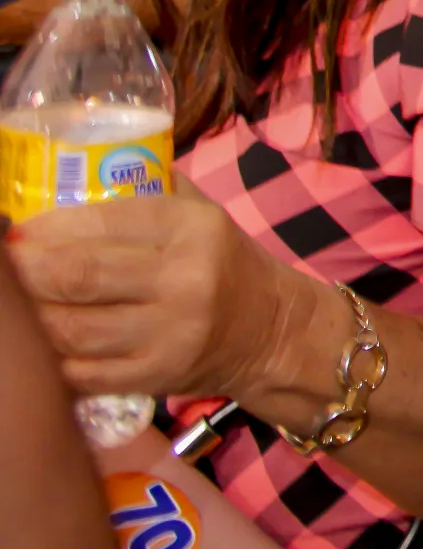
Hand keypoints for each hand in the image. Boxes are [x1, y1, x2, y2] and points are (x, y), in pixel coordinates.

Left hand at [10, 176, 293, 399]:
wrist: (271, 329)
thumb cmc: (221, 262)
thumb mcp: (201, 213)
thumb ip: (148, 189)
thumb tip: (71, 172)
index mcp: (193, 229)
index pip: (104, 220)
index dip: (47, 227)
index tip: (16, 230)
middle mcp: (184, 280)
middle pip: (78, 275)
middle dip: (26, 270)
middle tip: (6, 263)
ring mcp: (169, 333)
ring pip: (70, 328)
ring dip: (31, 316)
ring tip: (20, 304)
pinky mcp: (155, 376)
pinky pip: (80, 371)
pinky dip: (51, 358)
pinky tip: (43, 343)